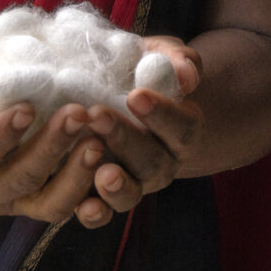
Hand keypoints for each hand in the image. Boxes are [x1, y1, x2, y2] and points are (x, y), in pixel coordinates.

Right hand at [0, 40, 203, 230]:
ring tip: (99, 139)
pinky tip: (114, 167)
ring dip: (78, 175)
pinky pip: (71, 208)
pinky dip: (93, 194)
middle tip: (79, 113)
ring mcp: (14, 205)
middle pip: (18, 181)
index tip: (27, 107)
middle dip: (50, 149)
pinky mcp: (42, 203)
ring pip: (49, 204)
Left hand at [77, 37, 204, 219]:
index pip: (182, 128)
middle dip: (125, 140)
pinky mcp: (102, 197)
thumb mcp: (160, 56)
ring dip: (116, 185)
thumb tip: (186, 76)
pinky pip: (103, 213)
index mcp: (182, 130)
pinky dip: (95, 214)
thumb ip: (178, 61)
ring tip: (101, 172)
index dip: (162, 115)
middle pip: (152, 161)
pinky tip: (83, 207)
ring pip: (131, 193)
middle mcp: (162, 163)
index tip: (135, 96)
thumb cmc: (140, 71)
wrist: (115, 95)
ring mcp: (134, 183)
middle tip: (97, 116)